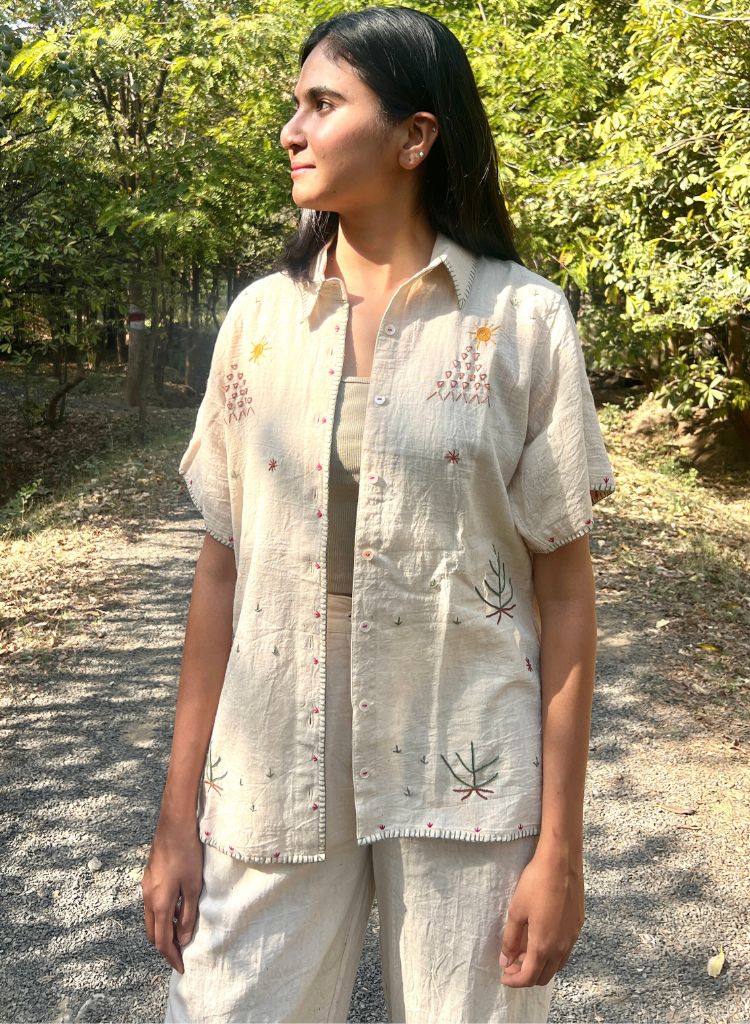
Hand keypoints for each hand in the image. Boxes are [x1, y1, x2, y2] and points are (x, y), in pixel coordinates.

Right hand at [142, 816, 203, 973]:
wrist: (175, 823)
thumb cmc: (187, 853)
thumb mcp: (193, 886)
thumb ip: (188, 914)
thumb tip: (183, 938)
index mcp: (159, 903)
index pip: (162, 941)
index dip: (171, 957)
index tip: (181, 968)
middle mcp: (148, 897)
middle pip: (152, 933)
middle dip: (165, 947)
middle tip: (181, 954)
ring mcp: (146, 886)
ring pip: (151, 919)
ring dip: (163, 930)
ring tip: (181, 935)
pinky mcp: (149, 877)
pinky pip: (152, 905)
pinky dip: (162, 916)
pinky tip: (176, 910)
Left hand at [498, 843, 584, 986]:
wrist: (561, 862)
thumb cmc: (535, 884)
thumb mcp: (516, 911)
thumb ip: (510, 940)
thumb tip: (505, 961)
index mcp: (544, 946)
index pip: (529, 977)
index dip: (514, 981)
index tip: (503, 976)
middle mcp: (561, 947)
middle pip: (544, 976)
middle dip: (526, 976)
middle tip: (511, 965)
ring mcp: (572, 937)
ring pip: (556, 965)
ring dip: (540, 965)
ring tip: (523, 952)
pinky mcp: (578, 925)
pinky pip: (564, 951)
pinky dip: (551, 954)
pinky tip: (540, 939)